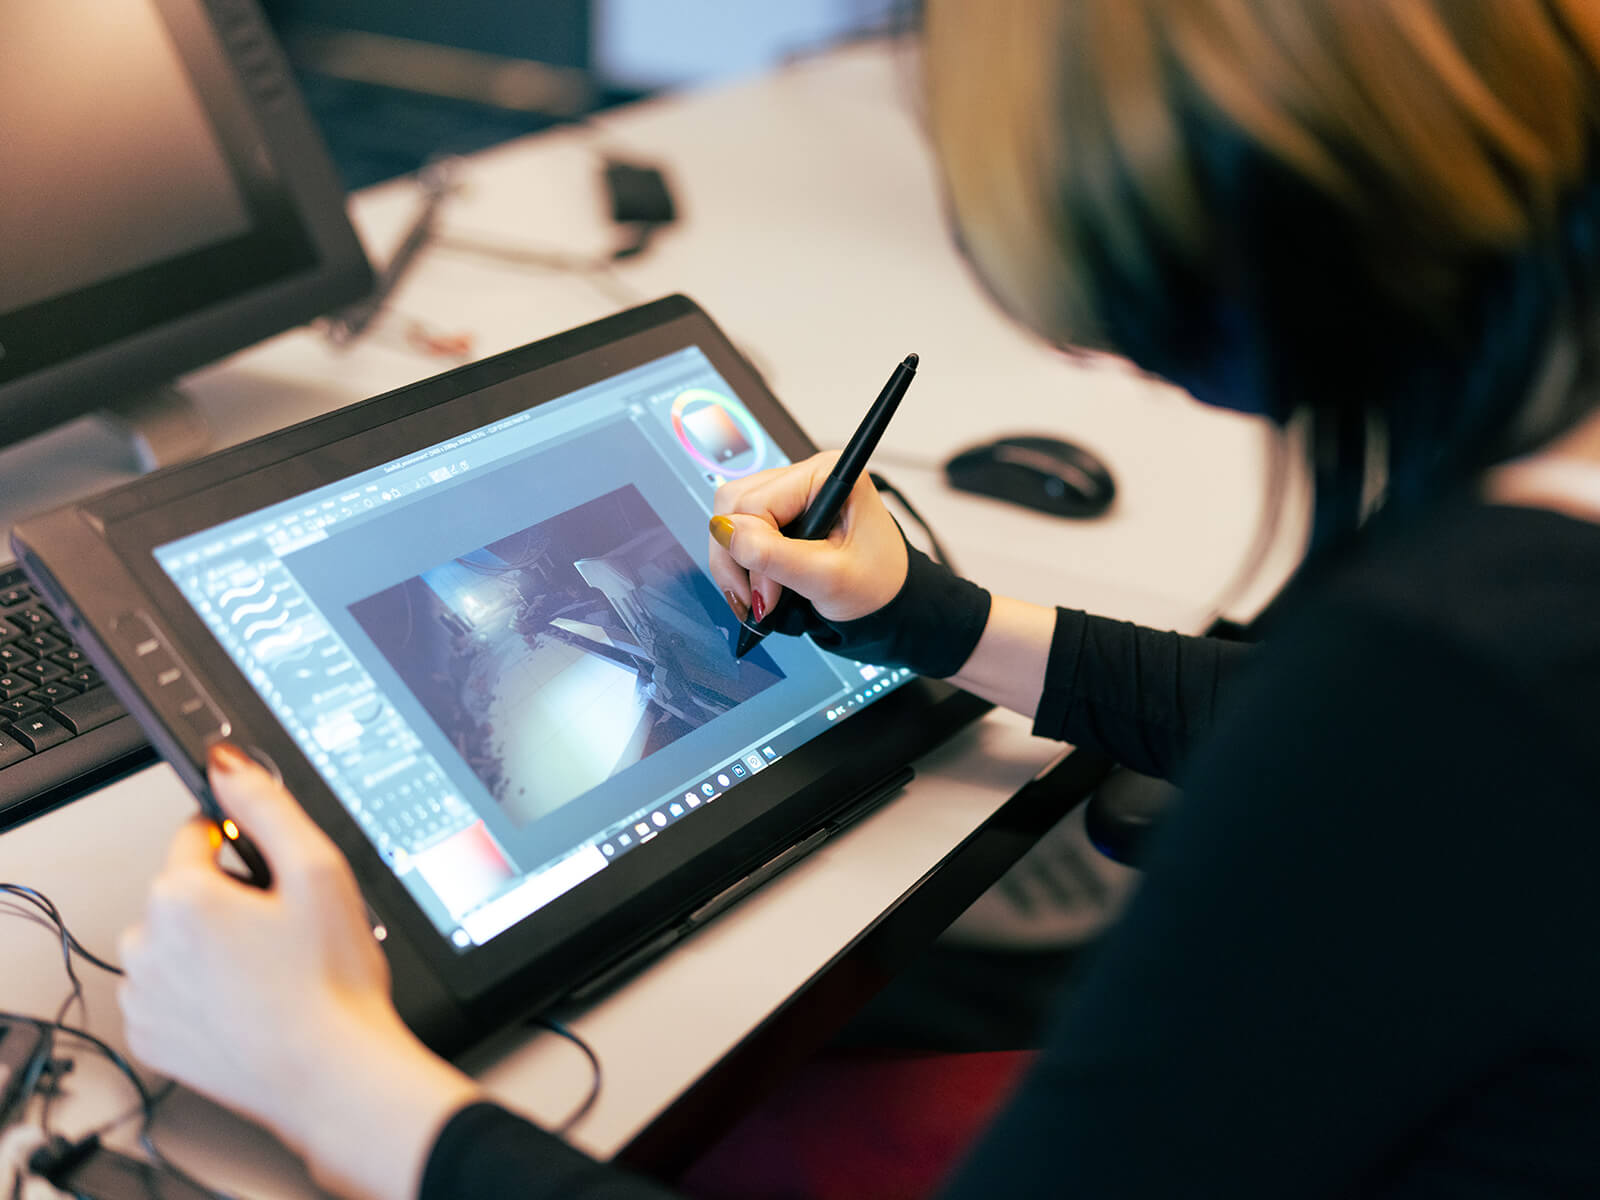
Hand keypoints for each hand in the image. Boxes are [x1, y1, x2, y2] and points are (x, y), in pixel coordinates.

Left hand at [119, 743, 478, 1199]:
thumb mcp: (318, 872)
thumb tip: (228, 760)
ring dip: (211, 946)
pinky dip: (200, 991)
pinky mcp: (151, 1036)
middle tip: (285, 930)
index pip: (195, 833)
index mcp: (182, 895)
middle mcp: (147, 942)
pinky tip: (249, 1001)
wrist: (330, 1075)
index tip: (276, 883)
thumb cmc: (331, 983)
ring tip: (271, 970)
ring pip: (174, 941)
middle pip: (184, 890)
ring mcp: (145, 994)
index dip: (245, 849)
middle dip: (228, 900)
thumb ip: (268, 805)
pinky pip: (168, 991)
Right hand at [708, 451, 908, 625]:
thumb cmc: (877, 587)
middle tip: (756, 601)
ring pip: (730, 517)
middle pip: (734, 504)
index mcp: (826, 475)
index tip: (766, 597)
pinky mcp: (781, 516)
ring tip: (759, 600)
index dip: (751, 551)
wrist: (893, 605)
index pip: (756, 502)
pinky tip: (759, 588)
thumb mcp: (828, 578)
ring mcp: (791, 495)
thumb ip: (775, 555)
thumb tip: (724, 530)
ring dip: (735, 562)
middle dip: (736, 557)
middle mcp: (805, 477)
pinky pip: (740, 531)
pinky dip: (742, 564)